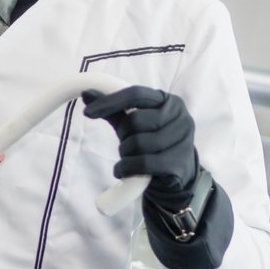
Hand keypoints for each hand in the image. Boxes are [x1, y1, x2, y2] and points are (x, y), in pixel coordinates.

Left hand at [82, 86, 197, 211]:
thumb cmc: (153, 142)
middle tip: (126, 144)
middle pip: (135, 120)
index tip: (87, 112)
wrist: (177, 175)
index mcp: (168, 100)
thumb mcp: (135, 124)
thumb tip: (86, 93)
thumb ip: (114, 109)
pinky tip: (124, 171)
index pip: (135, 94)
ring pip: (138, 143)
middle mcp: (180, 117)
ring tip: (128, 158)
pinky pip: (144, 163)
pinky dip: (127, 168)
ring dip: (125, 154)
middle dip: (123, 135)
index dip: (110, 102)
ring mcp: (183, 140)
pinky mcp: (179, 163)